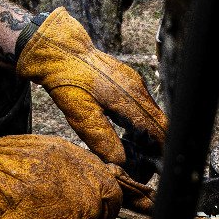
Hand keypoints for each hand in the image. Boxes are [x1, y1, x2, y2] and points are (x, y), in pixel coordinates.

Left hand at [16, 6, 167, 165]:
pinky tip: (125, 133)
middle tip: (145, 167)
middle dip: (156, 147)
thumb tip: (122, 163)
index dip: (159, 153)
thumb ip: (103, 140)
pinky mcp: (129, 80)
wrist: (59, 49)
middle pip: (160, 124)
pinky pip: (143, 106)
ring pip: (152, 115)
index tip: (154, 170)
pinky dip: (140, 123)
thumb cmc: (67, 81)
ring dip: (148, 136)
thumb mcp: (81, 115)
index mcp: (130, 100)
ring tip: (135, 154)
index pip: (158, 132)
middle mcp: (138, 90)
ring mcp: (135, 83)